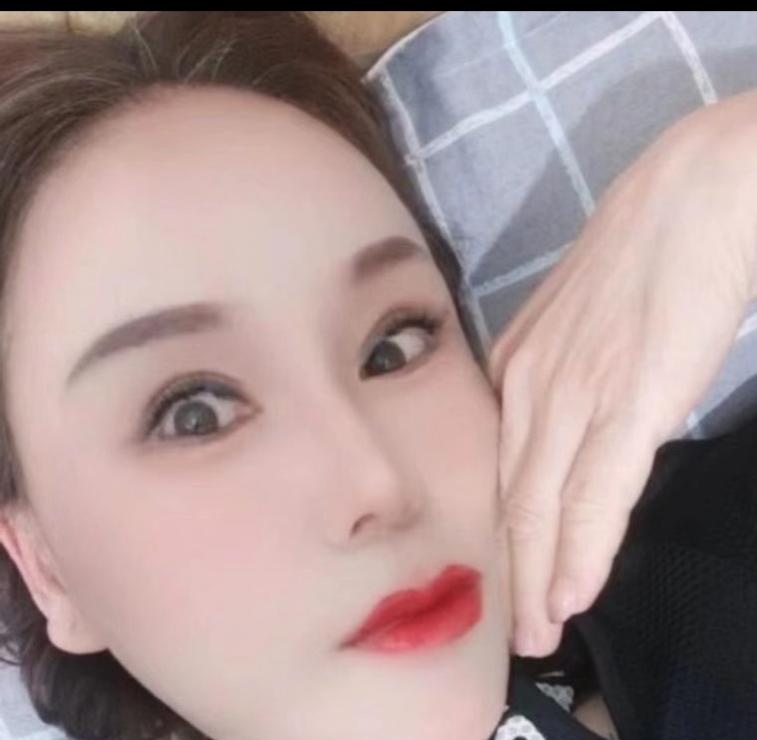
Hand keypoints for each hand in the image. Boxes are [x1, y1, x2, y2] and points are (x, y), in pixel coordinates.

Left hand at [487, 91, 756, 656]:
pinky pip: (596, 493)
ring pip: (544, 505)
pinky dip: (582, 551)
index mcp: (516, 364)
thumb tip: (566, 411)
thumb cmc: (643, 246)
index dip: (504, 528)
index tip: (507, 573)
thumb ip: (560, 368)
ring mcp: (574, 393)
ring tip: (541, 633)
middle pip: (513, 497)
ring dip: (541, 577)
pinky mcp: (629, 401)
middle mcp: (530, 385)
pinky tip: (573, 595)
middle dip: (514, 570)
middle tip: (517, 630)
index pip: (500, 466)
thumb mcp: (577, 315)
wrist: (697, 191)